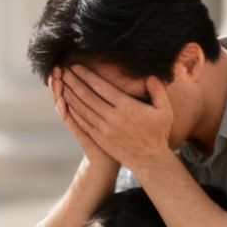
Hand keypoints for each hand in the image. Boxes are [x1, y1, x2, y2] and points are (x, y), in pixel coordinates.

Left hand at [60, 64, 175, 173]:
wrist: (149, 159)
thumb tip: (150, 76)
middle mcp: (112, 117)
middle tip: (63, 71)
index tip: (76, 66)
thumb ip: (158, 91)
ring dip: (70, 95)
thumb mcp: (165, 110)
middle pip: (87, 96)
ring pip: (82, 109)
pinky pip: (83, 122)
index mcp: (127, 107)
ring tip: (61, 84)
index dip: (86, 75)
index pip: (101, 87)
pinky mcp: (100, 138)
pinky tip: (67, 103)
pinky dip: (73, 111)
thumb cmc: (157, 133)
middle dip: (73, 82)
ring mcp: (104, 129)